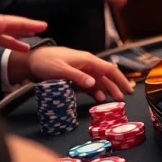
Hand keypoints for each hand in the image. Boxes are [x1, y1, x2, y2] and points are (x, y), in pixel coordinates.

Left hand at [8, 46, 132, 100]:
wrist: (33, 60)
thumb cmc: (47, 61)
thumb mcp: (62, 69)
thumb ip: (78, 76)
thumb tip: (94, 84)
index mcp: (88, 60)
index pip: (110, 69)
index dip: (121, 79)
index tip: (129, 89)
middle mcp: (88, 65)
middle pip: (107, 76)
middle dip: (117, 86)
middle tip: (124, 99)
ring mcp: (82, 71)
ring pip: (100, 81)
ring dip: (107, 90)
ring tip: (115, 101)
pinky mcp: (76, 77)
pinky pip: (90, 85)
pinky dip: (96, 92)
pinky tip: (99, 98)